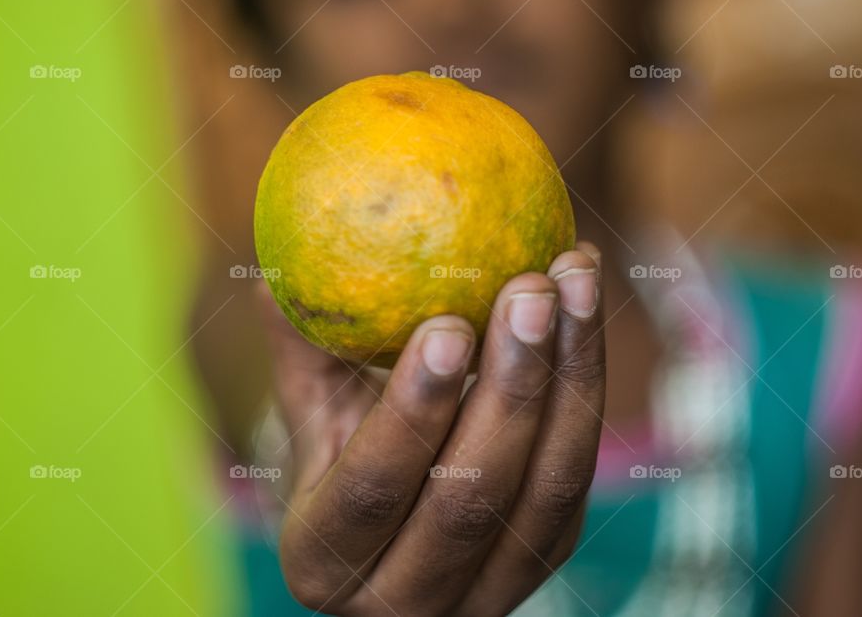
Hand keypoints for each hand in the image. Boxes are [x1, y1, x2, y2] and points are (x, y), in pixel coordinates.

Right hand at [258, 242, 605, 615]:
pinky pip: (579, 471)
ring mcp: (488, 588)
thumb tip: (273, 277)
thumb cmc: (339, 445)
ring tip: (574, 276)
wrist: (398, 511)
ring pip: (547, 485)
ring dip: (569, 374)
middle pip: (472, 496)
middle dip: (511, 386)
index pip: (372, 490)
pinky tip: (585, 307)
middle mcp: (406, 600)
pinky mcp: (545, 554)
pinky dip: (588, 386)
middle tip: (528, 290)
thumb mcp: (312, 405)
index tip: (445, 325)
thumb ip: (301, 349)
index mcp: (325, 563)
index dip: (413, 412)